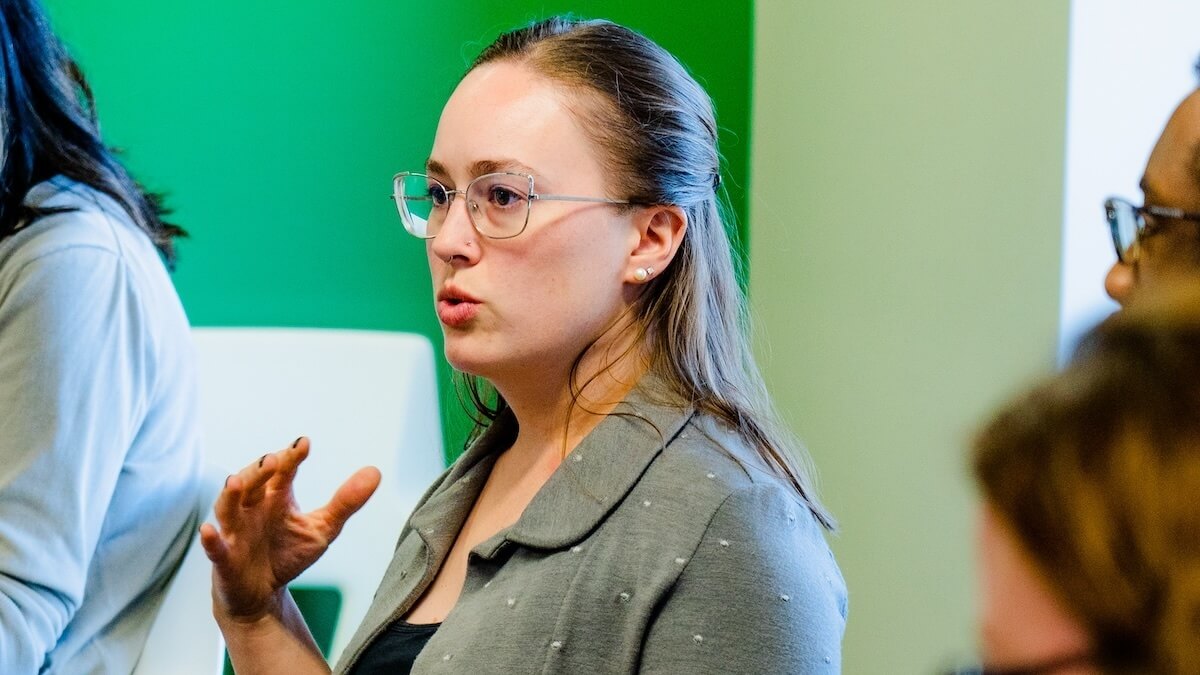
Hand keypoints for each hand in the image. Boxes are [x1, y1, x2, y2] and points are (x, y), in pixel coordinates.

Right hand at [199, 437, 380, 623]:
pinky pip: (215, 548)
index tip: (305, 444)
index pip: (283, 471)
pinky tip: (209, 531)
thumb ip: (345, 502)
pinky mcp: (224, 559)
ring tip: (235, 481)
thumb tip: (375, 472)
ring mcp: (235, 532)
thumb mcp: (322, 529)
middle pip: (252, 482)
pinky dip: (210, 540)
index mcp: (275, 496)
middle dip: (260, 470)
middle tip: (273, 459)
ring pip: (228, 508)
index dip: (292, 456)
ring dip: (230, 494)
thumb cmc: (287, 554)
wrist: (262, 594)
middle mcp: (252, 508)